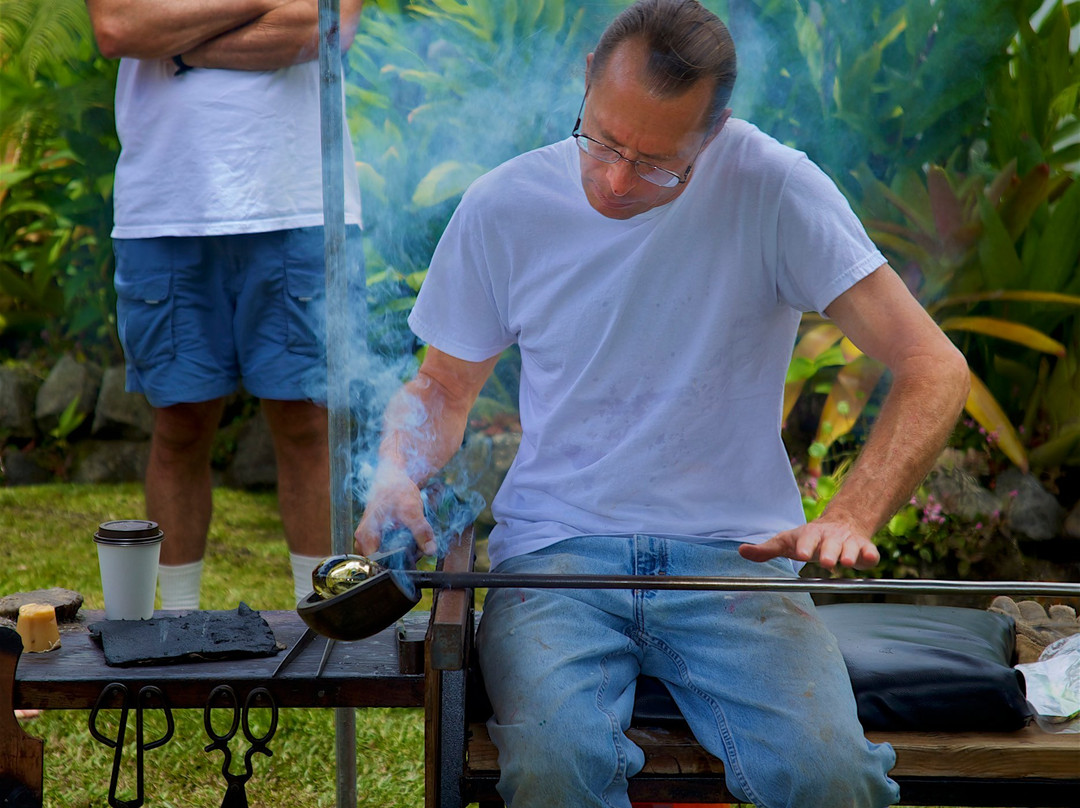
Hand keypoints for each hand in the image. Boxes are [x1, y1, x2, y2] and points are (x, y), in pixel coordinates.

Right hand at [353, 470, 435, 556]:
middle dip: (403, 560)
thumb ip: (421, 531)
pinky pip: (390, 552)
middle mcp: (363, 541)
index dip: (396, 566)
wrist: (393, 478)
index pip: (377, 564)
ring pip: (388, 559)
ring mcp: (370, 541)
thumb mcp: (412, 509)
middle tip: (417, 550)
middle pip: (383, 564)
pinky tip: (411, 540)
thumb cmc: (396, 490)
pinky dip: (403, 548)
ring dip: (404, 555)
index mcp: (365, 536)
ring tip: (415, 544)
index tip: (411, 561)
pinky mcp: (377, 540)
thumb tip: (430, 550)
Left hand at [738, 519, 880, 570]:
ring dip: (849, 554)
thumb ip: (766, 550)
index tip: (800, 554)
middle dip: (828, 552)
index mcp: (810, 535)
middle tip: (826, 562)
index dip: (804, 545)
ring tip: (845, 562)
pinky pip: (869, 552)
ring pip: (850, 548)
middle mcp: (830, 537)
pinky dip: (870, 556)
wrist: (841, 525)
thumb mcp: (786, 542)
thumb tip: (741, 551)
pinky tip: (870, 558)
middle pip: (830, 544)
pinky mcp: (865, 549)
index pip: (806, 538)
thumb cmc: (808, 539)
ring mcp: (848, 543)